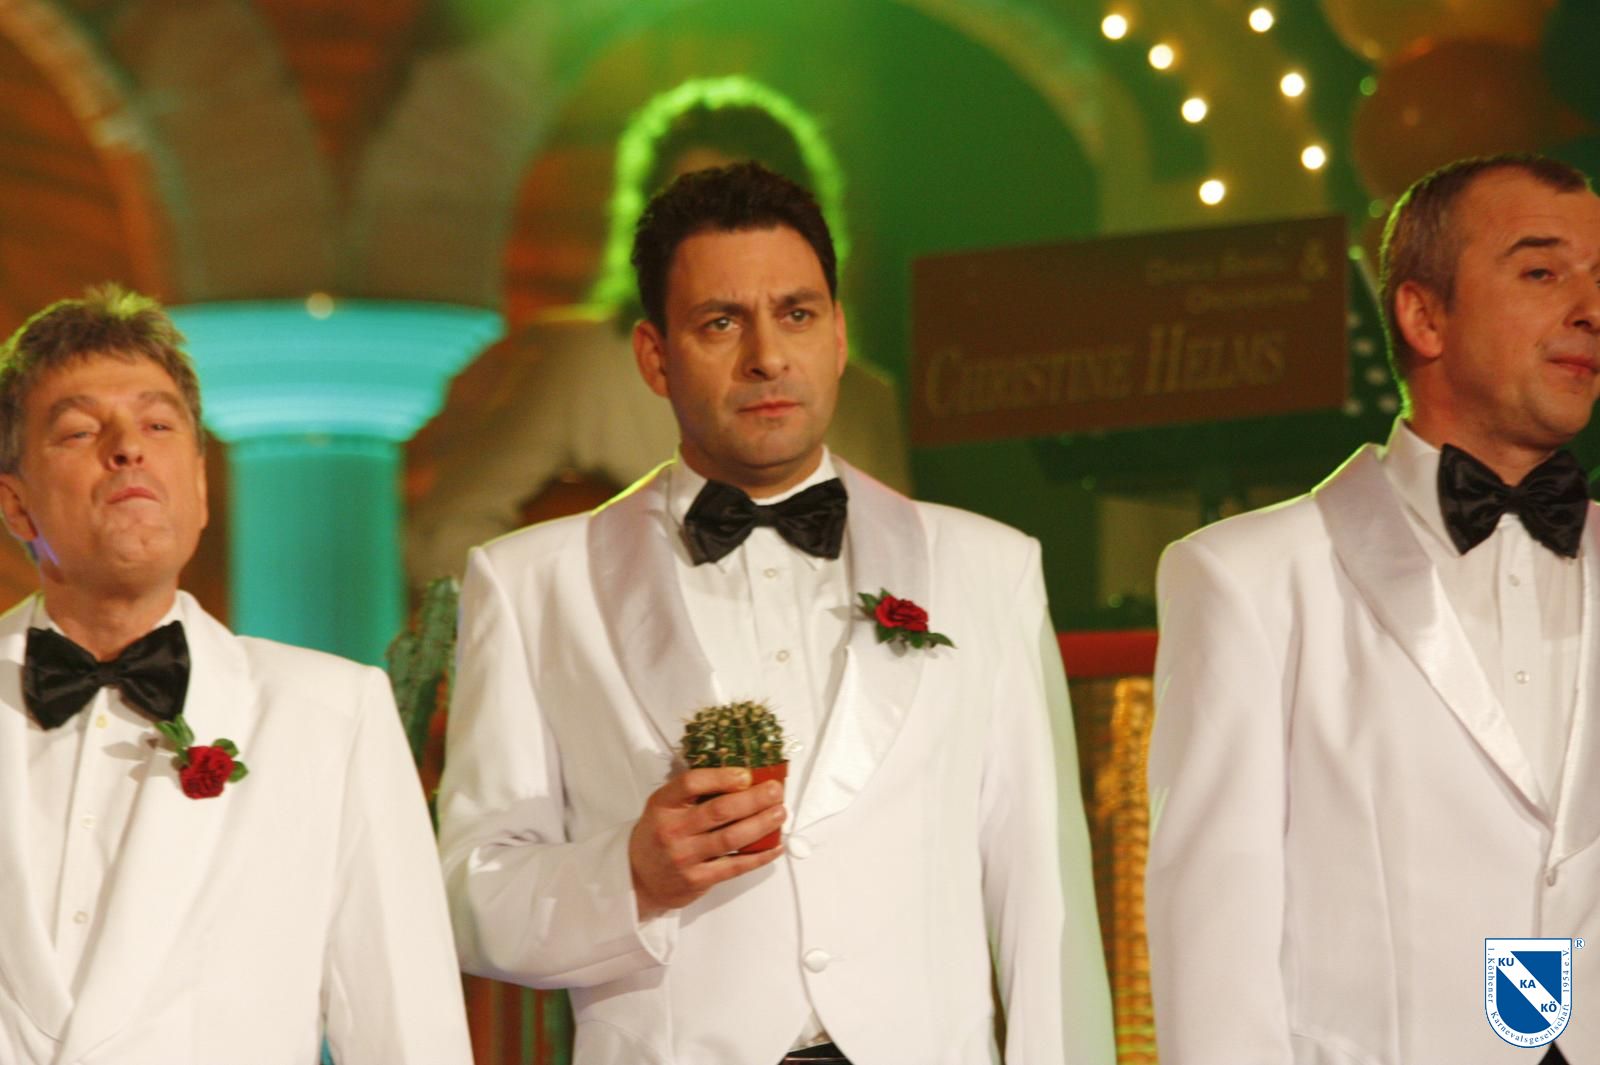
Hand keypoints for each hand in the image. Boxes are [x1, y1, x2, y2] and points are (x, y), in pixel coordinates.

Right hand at [629, 767, 785, 916]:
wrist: (638, 880)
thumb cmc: (658, 836)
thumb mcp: (663, 807)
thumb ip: (692, 793)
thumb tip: (740, 776)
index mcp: (663, 804)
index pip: (691, 783)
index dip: (722, 777)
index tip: (746, 774)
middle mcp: (672, 830)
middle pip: (719, 810)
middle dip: (753, 799)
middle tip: (775, 790)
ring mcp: (685, 857)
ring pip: (731, 838)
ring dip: (761, 824)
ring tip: (780, 813)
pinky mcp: (698, 879)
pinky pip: (735, 866)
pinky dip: (759, 856)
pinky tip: (775, 846)